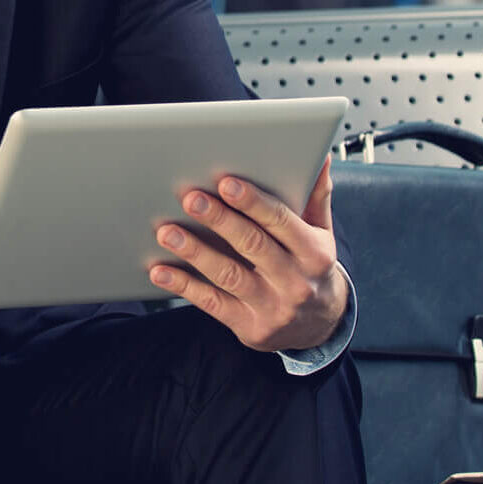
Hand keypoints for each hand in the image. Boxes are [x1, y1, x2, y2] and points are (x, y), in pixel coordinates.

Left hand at [148, 161, 346, 351]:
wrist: (319, 326)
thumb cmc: (312, 266)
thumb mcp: (321, 232)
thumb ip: (315, 195)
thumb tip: (320, 157)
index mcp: (314, 252)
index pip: (281, 221)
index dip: (253, 202)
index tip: (226, 182)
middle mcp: (294, 281)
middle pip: (252, 245)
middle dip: (220, 220)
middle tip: (191, 199)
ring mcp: (271, 307)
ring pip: (228, 275)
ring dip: (195, 252)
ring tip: (167, 232)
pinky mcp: (249, 326)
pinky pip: (212, 304)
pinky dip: (184, 286)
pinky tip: (161, 270)